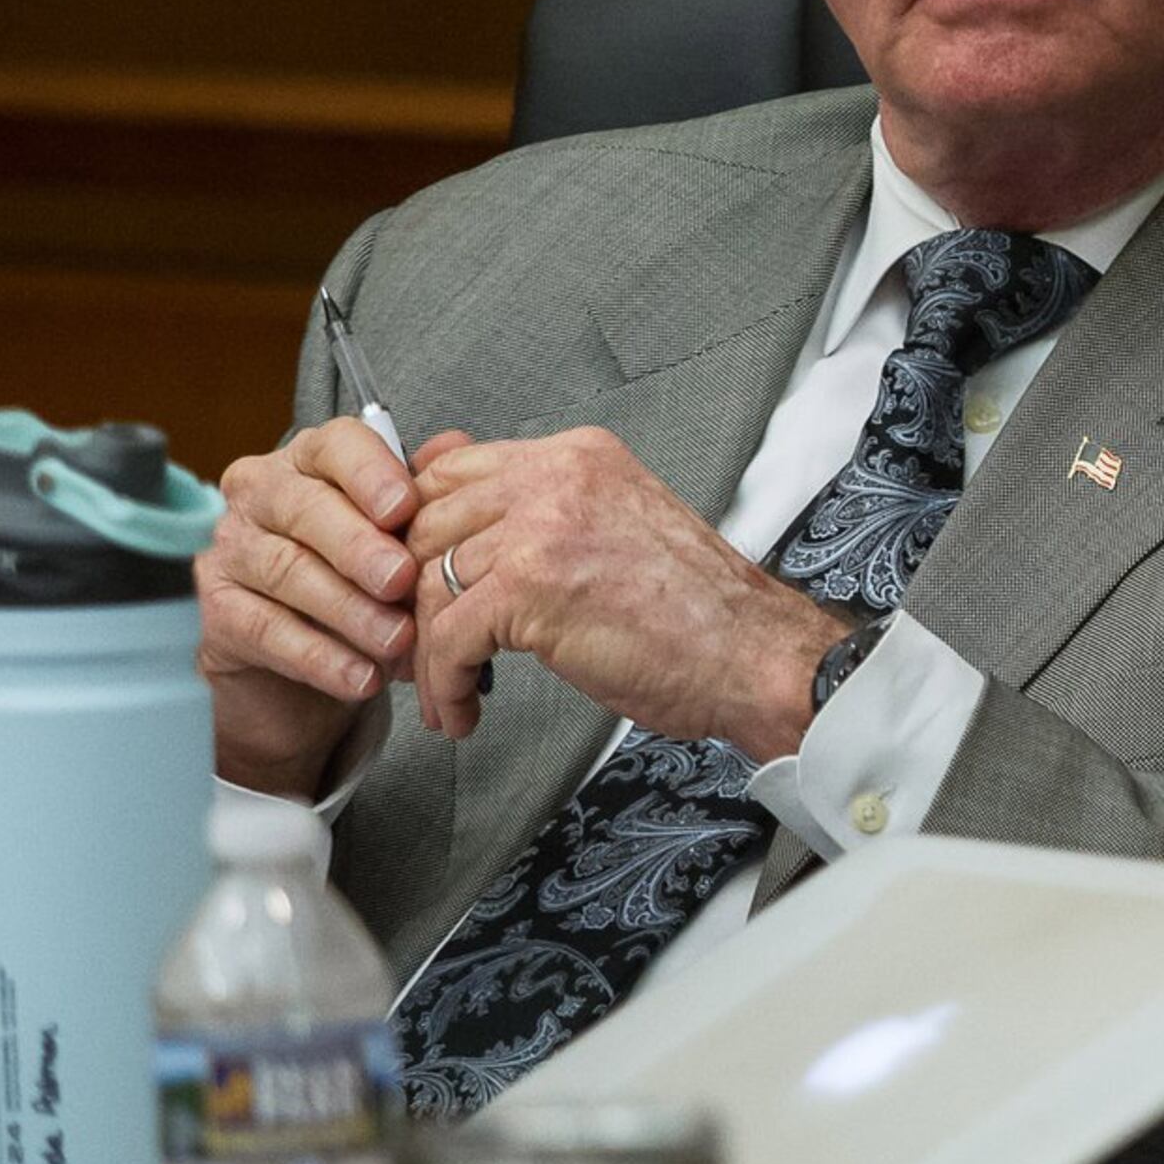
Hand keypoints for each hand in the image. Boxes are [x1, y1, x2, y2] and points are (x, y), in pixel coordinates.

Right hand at [197, 420, 467, 795]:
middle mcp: (260, 494)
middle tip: (402, 580)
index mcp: (310, 459)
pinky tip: (362, 676)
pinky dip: (321, 658)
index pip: (335, 446)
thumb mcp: (401, 533)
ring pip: (288, 572)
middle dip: (360, 548)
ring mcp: (230, 550)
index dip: (371, 475)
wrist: (311, 653)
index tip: (406, 508)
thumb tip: (456, 446)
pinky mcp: (217, 610)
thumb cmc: (362, 574)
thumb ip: (427, 488)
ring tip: (398, 640)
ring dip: (350, 610)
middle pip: (306, 509)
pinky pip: (268, 631)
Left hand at [404, 426, 848, 757]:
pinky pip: (448, 636)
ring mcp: (541, 527)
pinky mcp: (531, 589)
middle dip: (410, 596)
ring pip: (429, 584)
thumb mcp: (618, 525)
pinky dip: (446, 683)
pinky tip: (466, 707)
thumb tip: (471, 514)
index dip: (417, 532)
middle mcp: (557, 477)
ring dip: (427, 652)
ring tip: (449, 692)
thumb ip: (545, 509)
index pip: (452, 470)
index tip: (417, 583)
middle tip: (422, 646)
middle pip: (426, 523)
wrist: (753, 656)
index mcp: (579, 456)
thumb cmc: (697, 610)